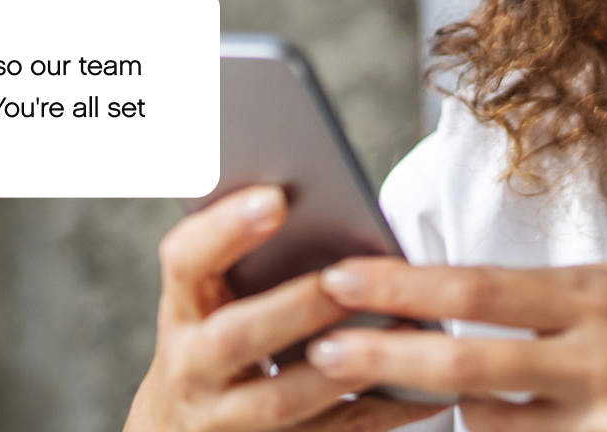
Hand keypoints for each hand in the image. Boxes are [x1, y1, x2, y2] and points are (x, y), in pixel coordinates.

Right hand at [123, 186, 447, 431]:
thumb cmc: (218, 345)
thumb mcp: (214, 304)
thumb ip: (250, 262)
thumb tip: (320, 207)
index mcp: (183, 311)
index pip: (184, 261)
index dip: (225, 228)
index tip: (277, 197)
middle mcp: (191, 368)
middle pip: (235, 337)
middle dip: (297, 305)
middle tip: (346, 278)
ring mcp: (224, 421)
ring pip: (284, 398)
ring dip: (349, 363)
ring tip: (404, 330)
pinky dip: (381, 411)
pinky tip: (424, 389)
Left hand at [309, 257, 606, 431]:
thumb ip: (589, 294)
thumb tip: (509, 294)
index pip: (482, 287)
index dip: (404, 283)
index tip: (343, 276)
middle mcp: (604, 356)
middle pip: (465, 359)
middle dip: (385, 355)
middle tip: (323, 348)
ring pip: (488, 425)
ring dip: (447, 416)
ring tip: (400, 398)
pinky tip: (479, 431)